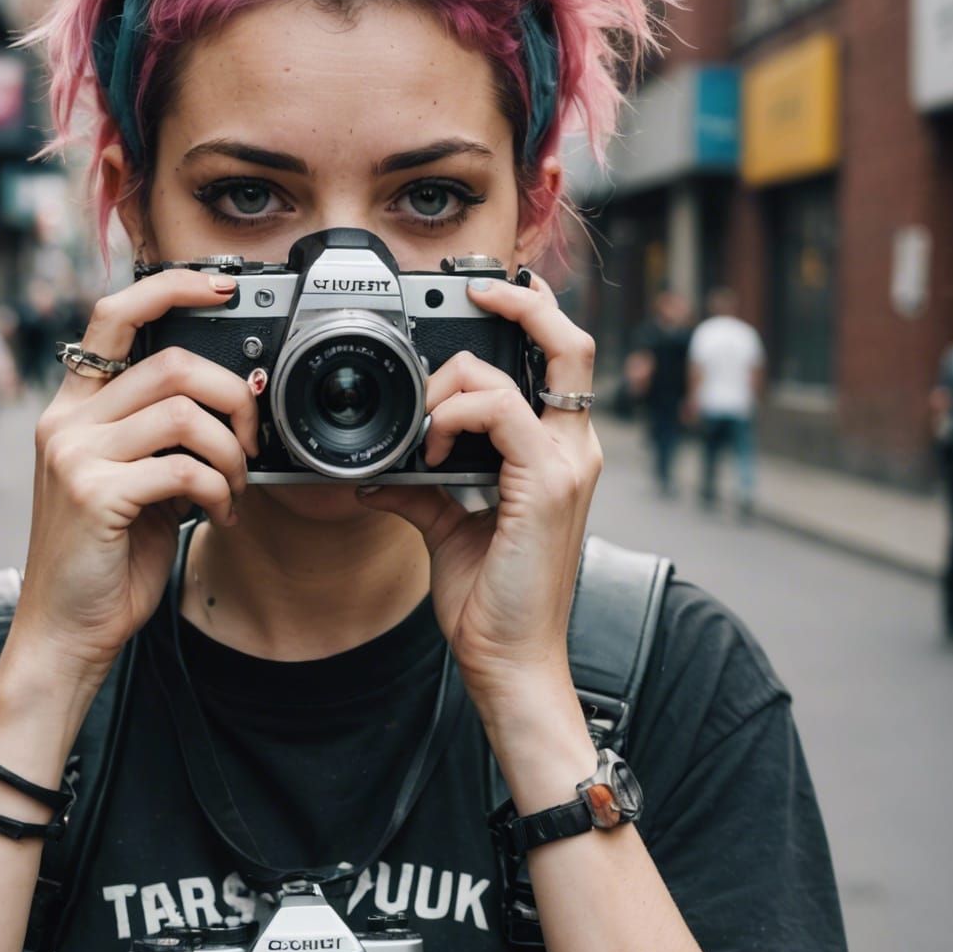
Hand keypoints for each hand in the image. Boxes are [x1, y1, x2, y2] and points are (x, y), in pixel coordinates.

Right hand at [1, 269, 260, 694]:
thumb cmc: (106, 559)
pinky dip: (218, 489)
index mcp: (73, 409)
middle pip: (170, 362)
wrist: (66, 630)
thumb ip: (163, 437)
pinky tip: (218, 513)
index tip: (222, 288)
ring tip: (235, 485)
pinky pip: (183, 466)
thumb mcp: (132, 482)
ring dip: (230, 450)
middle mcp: (66, 422)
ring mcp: (74, 455)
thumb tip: (235, 397)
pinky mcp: (93, 494)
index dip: (170, 289)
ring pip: (182, 411)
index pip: (114, 315)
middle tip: (250, 440)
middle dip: (232, 395)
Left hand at [361, 273, 600, 739]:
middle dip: (516, 302)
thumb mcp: (448, 527)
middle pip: (569, 340)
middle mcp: (574, 449)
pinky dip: (455, 416)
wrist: (508, 659)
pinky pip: (501, 413)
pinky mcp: (547, 484)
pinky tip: (429, 450)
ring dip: (456, 380)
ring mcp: (567, 465)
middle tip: (467, 292)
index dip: (530, 313)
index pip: (563, 357)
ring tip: (422, 425)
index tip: (478, 296)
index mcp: (558, 452)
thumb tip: (378, 471)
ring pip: (523, 368)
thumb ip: (422, 487)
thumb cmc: (490, 600)